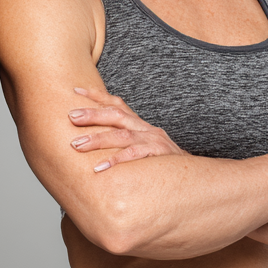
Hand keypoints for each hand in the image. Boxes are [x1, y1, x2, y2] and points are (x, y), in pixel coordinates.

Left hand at [68, 87, 188, 171]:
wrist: (197, 176)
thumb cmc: (162, 163)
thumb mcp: (144, 147)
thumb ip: (123, 143)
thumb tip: (94, 144)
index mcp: (140, 125)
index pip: (117, 104)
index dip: (96, 96)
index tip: (75, 91)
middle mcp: (146, 129)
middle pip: (116, 115)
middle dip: (92, 115)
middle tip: (70, 117)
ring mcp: (153, 141)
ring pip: (121, 136)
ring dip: (97, 139)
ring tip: (76, 145)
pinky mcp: (159, 155)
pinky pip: (135, 155)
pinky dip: (116, 160)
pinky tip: (99, 167)